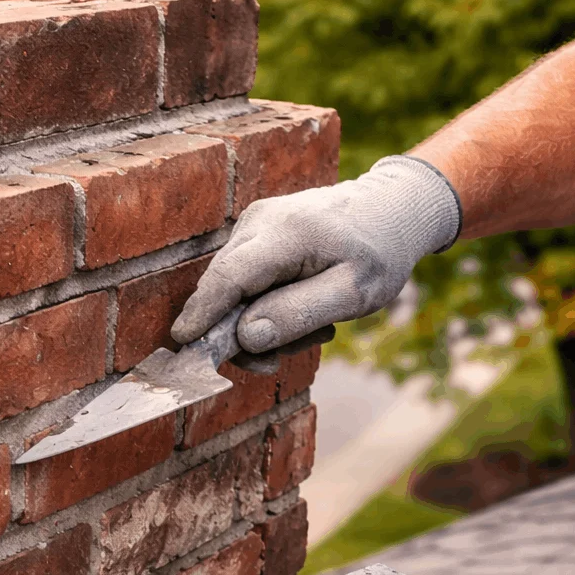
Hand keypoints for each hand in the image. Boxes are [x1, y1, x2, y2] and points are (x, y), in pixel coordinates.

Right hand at [170, 155, 461, 352]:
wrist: (393, 209)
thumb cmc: (380, 252)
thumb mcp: (354, 293)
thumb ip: (299, 313)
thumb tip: (245, 337)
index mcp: (287, 232)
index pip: (229, 277)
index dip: (203, 313)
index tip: (182, 345)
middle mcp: (261, 221)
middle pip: (224, 286)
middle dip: (239, 333)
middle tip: (274, 364)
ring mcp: (254, 223)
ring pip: (232, 287)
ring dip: (259, 322)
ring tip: (311, 330)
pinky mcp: (255, 232)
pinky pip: (243, 279)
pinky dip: (263, 305)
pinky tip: (300, 309)